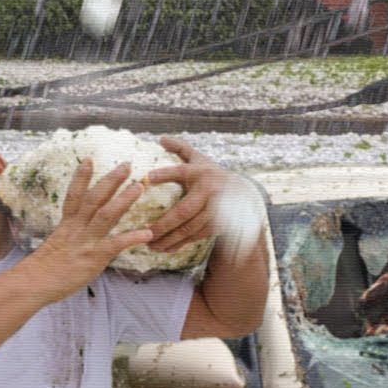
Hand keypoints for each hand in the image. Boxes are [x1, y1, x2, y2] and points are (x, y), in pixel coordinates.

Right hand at [25, 159, 154, 304]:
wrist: (33, 283)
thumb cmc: (42, 269)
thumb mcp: (56, 246)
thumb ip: (70, 237)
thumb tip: (79, 236)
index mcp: (66, 224)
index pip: (74, 195)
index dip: (82, 176)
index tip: (90, 159)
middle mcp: (76, 228)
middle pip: (94, 198)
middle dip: (111, 180)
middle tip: (126, 165)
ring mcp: (86, 241)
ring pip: (106, 214)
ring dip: (124, 199)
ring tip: (139, 187)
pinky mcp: (94, 257)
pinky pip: (115, 244)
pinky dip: (132, 238)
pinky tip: (147, 234)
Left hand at [143, 136, 231, 252]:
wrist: (243, 194)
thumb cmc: (211, 174)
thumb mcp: (199, 159)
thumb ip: (180, 148)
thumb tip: (161, 138)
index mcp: (201, 172)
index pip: (181, 172)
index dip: (165, 174)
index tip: (147, 178)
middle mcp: (209, 192)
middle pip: (184, 210)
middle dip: (164, 223)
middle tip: (145, 231)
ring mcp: (214, 210)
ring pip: (189, 227)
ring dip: (169, 238)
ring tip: (150, 244)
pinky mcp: (216, 225)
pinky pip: (195, 236)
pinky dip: (179, 244)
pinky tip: (164, 249)